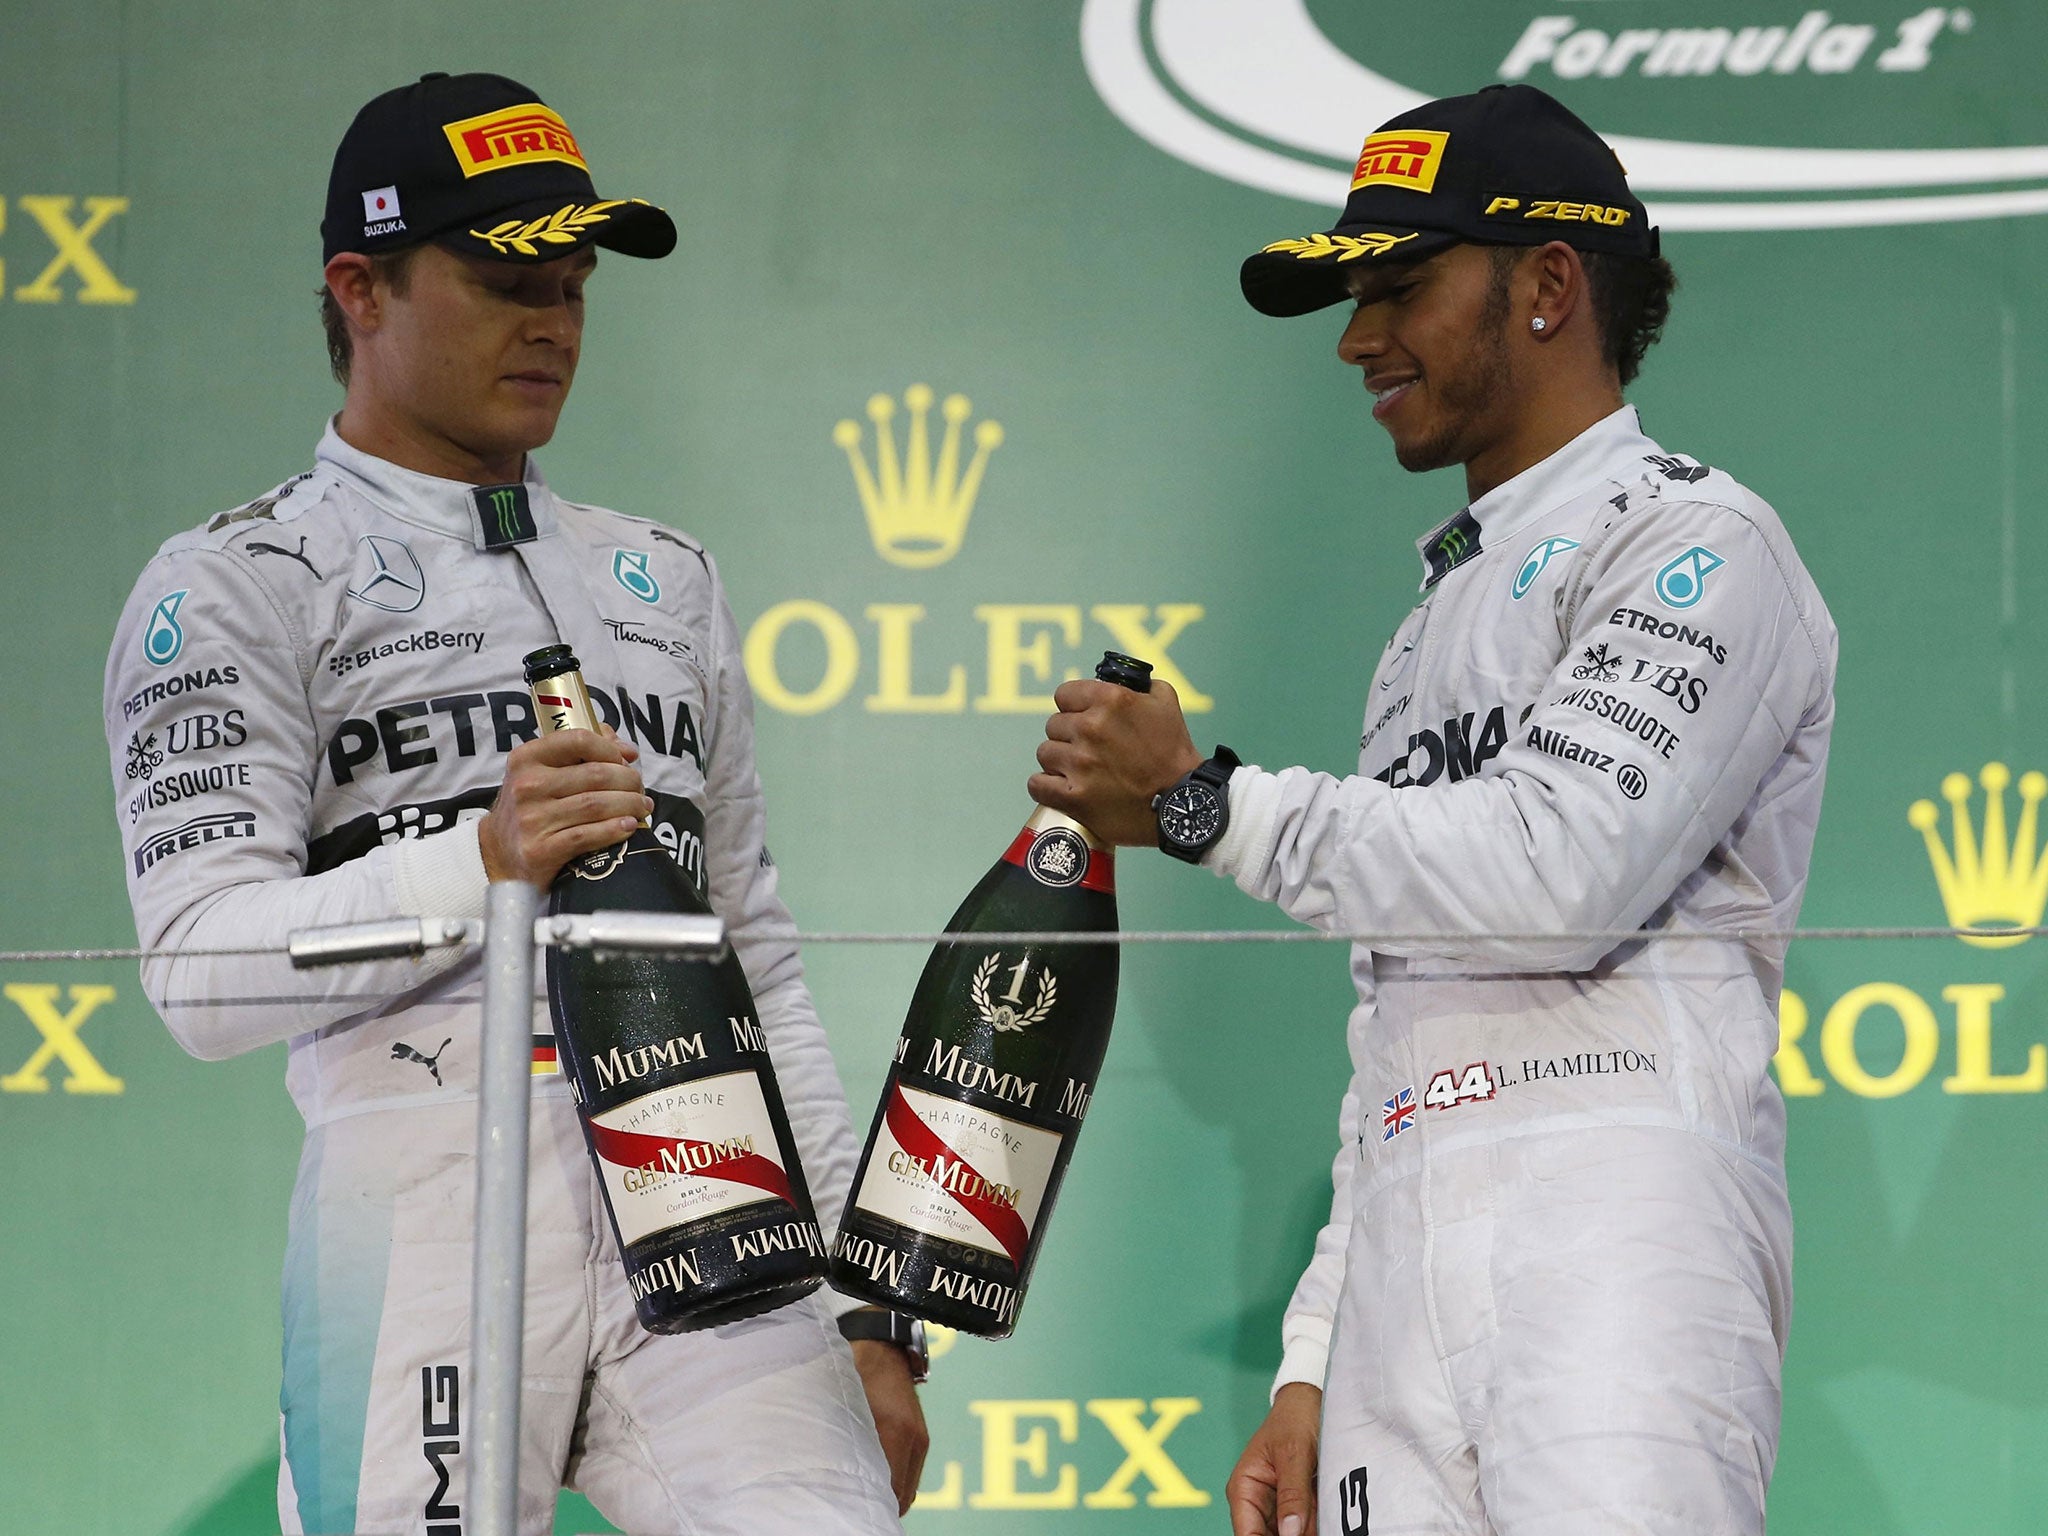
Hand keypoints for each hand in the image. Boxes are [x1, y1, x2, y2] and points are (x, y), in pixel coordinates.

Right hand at [476, 725, 649, 885]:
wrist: (497, 853)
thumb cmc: (530, 807)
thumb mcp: (541, 772)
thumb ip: (580, 752)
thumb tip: (625, 748)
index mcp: (526, 758)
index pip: (579, 740)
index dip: (611, 749)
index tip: (626, 760)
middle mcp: (526, 785)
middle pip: (596, 775)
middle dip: (629, 780)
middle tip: (640, 789)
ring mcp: (532, 819)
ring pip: (597, 805)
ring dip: (629, 805)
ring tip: (642, 807)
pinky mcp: (540, 850)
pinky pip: (588, 835)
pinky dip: (615, 829)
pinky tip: (629, 826)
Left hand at [850, 1338, 929, 1514]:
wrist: (879, 1344)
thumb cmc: (854, 1373)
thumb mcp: (846, 1410)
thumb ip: (849, 1446)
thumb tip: (839, 1482)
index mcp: (896, 1431)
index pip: (893, 1491)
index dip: (877, 1506)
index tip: (858, 1509)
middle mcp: (914, 1438)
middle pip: (904, 1495)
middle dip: (883, 1505)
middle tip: (857, 1507)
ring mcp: (920, 1436)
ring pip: (909, 1486)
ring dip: (891, 1493)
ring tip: (864, 1496)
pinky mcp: (920, 1433)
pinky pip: (911, 1471)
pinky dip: (897, 1480)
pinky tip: (876, 1478)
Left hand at [1028, 677, 1202, 845]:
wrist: (1181, 802)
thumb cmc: (1174, 754)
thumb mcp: (1166, 702)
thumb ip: (1138, 685)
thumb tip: (1116, 679)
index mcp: (1111, 700)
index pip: (1064, 694)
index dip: (1073, 707)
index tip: (1082, 718)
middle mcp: (1091, 728)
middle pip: (1054, 725)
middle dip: (1069, 736)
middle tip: (1089, 750)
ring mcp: (1080, 763)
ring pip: (1045, 753)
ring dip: (1059, 762)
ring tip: (1081, 771)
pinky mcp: (1073, 797)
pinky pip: (1037, 784)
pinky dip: (1045, 787)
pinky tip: (1061, 788)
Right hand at [1227, 1382, 1320, 1535]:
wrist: (1313, 1400)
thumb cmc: (1295, 1418)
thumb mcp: (1294, 1454)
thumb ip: (1292, 1494)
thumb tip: (1289, 1533)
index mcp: (1244, 1488)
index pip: (1247, 1534)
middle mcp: (1258, 1502)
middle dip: (1295, 1535)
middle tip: (1314, 1526)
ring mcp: (1279, 1506)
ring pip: (1292, 1534)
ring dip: (1308, 1531)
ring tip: (1323, 1514)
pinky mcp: (1300, 1506)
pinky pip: (1306, 1528)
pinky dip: (1318, 1527)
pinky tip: (1331, 1523)